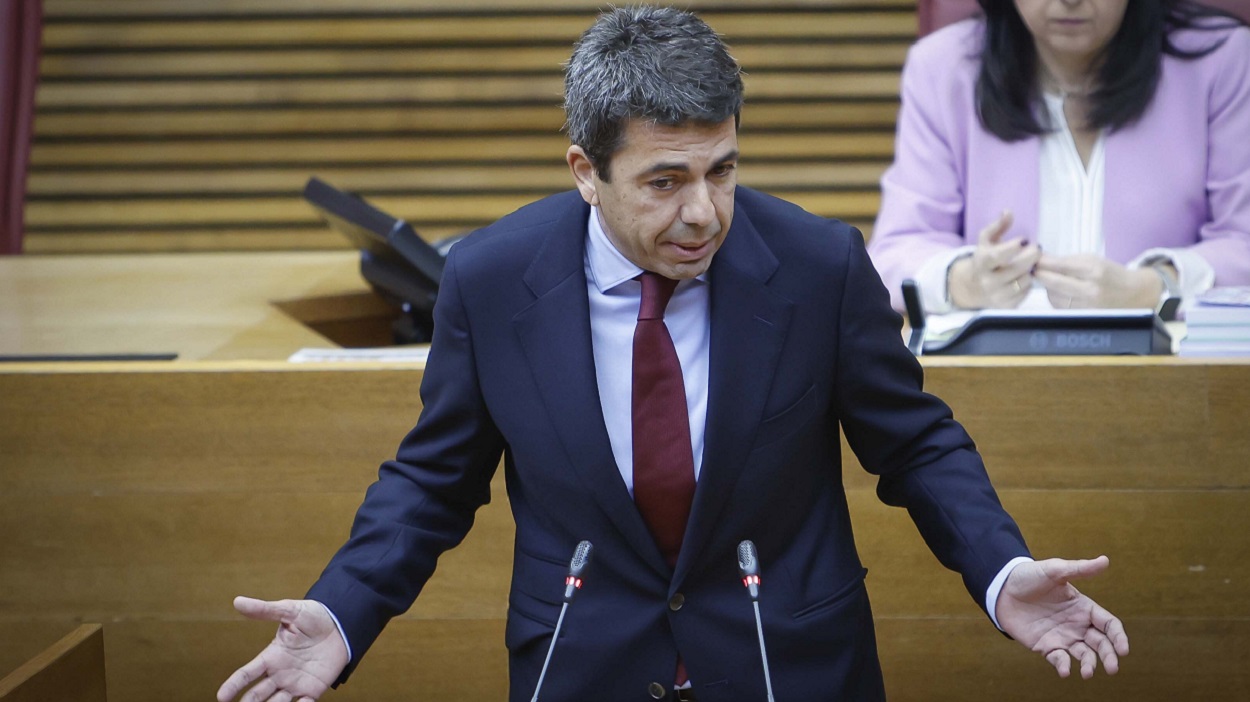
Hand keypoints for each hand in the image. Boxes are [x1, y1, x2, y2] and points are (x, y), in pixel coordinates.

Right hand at [216, 596, 349, 701]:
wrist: (342, 623)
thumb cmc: (314, 616)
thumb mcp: (289, 611)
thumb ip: (265, 610)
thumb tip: (238, 601)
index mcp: (271, 657)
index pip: (247, 673)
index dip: (233, 685)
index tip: (222, 696)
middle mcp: (279, 674)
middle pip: (257, 695)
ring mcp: (295, 683)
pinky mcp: (313, 689)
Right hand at [948, 210, 1040, 308]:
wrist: (972, 287)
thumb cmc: (984, 260)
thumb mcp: (986, 241)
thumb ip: (998, 225)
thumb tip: (1008, 211)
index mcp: (982, 262)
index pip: (998, 255)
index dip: (1013, 247)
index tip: (1025, 240)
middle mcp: (987, 281)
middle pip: (1017, 269)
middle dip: (1031, 256)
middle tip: (1037, 248)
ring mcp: (997, 295)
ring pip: (1024, 280)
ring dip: (1030, 270)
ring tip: (1029, 264)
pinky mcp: (1006, 306)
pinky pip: (1026, 292)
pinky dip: (1028, 283)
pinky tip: (1024, 276)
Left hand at [996, 556, 1128, 678]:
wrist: (1001, 588)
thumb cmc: (1029, 576)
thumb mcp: (1055, 570)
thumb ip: (1079, 569)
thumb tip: (1105, 560)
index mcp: (1084, 608)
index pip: (1109, 625)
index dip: (1118, 637)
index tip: (1123, 650)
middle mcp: (1077, 624)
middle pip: (1101, 644)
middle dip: (1109, 656)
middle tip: (1112, 668)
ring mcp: (1062, 637)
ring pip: (1084, 655)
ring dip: (1089, 665)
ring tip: (1087, 673)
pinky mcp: (1046, 646)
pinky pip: (1059, 659)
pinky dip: (1064, 667)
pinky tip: (1065, 671)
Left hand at [1033, 254, 1161, 308]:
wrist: (1135, 294)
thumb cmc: (1111, 274)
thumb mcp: (1092, 261)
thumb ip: (1066, 260)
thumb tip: (1040, 259)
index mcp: (1094, 270)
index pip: (1060, 265)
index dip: (1043, 263)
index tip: (1033, 259)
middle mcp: (1091, 290)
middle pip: (1054, 282)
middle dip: (1040, 275)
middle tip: (1033, 270)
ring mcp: (1087, 306)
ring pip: (1054, 297)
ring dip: (1048, 288)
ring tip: (1051, 281)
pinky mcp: (1084, 317)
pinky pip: (1061, 307)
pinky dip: (1056, 299)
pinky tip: (1060, 293)